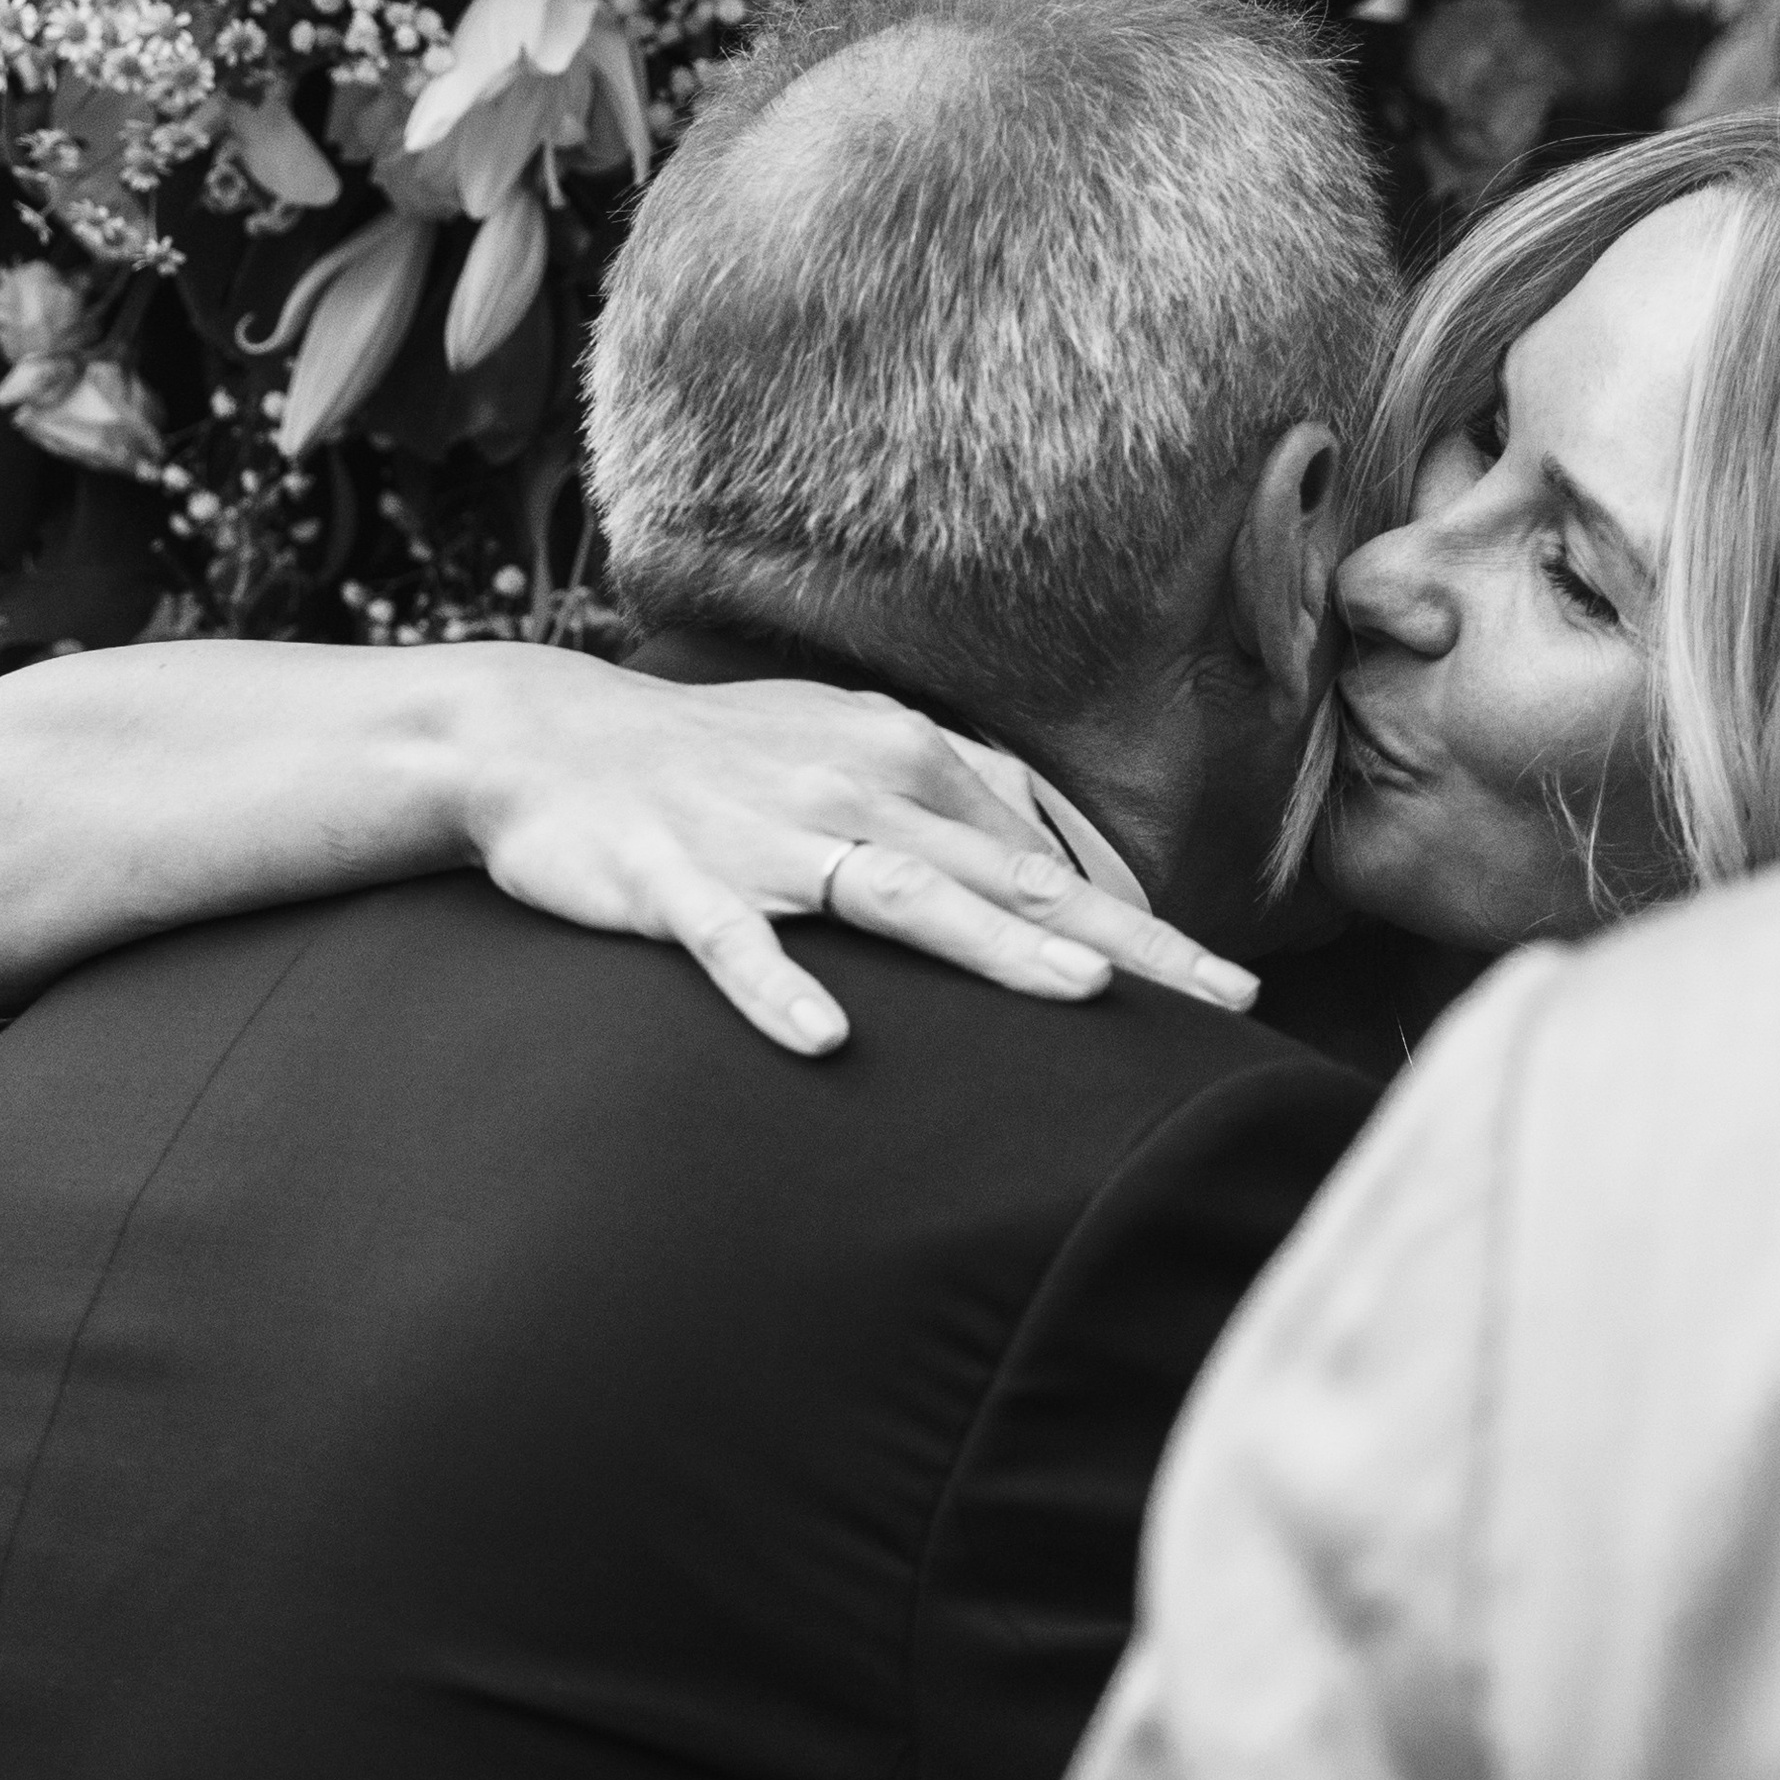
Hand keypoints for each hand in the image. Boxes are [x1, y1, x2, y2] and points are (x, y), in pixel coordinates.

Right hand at [449, 652, 1261, 1057]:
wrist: (547, 738)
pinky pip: (734, 943)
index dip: (1144, 925)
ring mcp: (763, 838)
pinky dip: (780, 988)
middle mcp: (852, 788)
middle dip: (1125, 944)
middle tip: (1223, 997)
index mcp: (904, 759)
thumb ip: (954, 804)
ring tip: (1081, 998)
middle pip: (1011, 878)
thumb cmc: (716, 761)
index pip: (1047, 858)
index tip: (1232, 987)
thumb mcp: (848, 754)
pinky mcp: (672, 882)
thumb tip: (1058, 876)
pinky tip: (828, 1041)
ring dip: (994, 947)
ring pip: (899, 897)